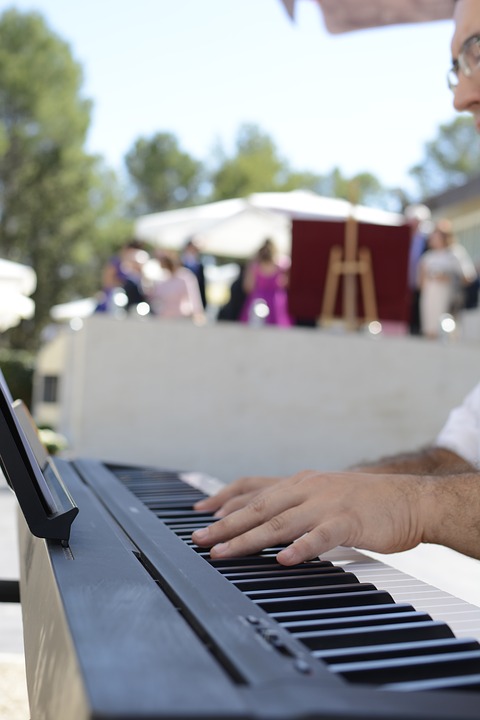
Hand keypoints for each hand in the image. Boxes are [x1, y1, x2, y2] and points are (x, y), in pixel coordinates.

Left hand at [192, 470, 424, 565]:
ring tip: (224, 553)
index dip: (225, 499)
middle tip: (199, 539)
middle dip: (225, 525)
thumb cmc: (367, 501)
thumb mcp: (324, 492)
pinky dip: (301, 548)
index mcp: (301, 482)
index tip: (201, 512)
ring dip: (248, 539)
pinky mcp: (348, 522)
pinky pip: (320, 536)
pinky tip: (284, 560)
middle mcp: (308, 489)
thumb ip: (296, 502)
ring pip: (280, 522)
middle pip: (258, 507)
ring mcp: (327, 504)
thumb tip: (266, 515)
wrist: (410, 500)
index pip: (254, 488)